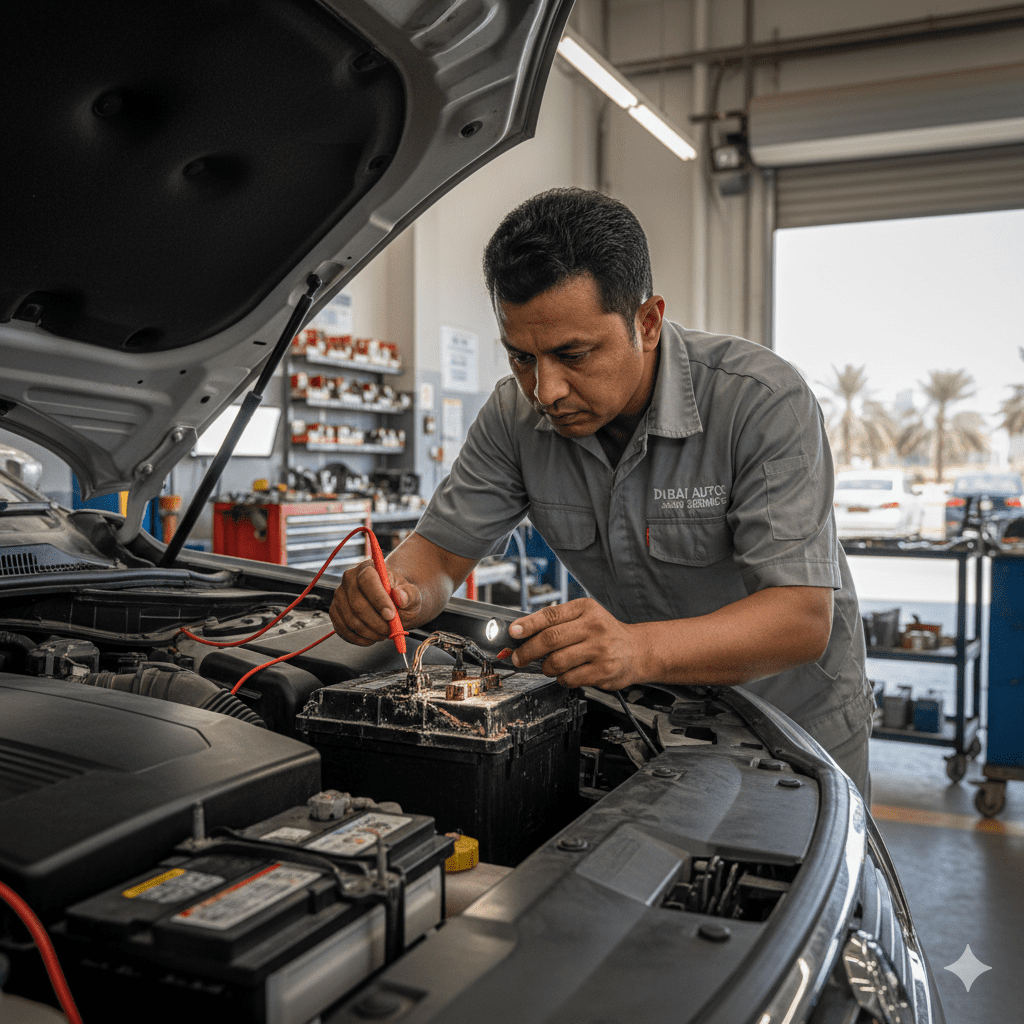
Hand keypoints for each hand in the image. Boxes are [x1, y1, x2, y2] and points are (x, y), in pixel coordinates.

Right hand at [329, 559, 421, 645]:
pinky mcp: (335, 611)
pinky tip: (372, 637)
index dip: (378, 599)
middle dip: (376, 622)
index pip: (367, 580)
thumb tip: (399, 595)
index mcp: (368, 567)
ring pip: (350, 620)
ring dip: (369, 633)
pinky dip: (359, 639)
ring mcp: (339, 595)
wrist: (391, 604)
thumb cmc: (401, 598)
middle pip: (357, 604)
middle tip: (390, 630)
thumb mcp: (412, 596)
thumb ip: (409, 594)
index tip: (391, 615)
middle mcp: (349, 578)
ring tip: (383, 633)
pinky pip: (343, 629)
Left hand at [508, 598, 649, 689]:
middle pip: (550, 639)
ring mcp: (600, 650)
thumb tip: (522, 632)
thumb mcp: (586, 616)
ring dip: (545, 667)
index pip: (550, 615)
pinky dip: (561, 679)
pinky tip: (567, 673)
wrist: (637, 650)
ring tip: (549, 666)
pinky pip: (569, 678)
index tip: (513, 632)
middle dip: (527, 651)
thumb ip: (558, 622)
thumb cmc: (605, 633)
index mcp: (586, 609)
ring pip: (556, 662)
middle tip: (518, 658)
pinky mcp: (603, 671)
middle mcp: (594, 627)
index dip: (527, 625)